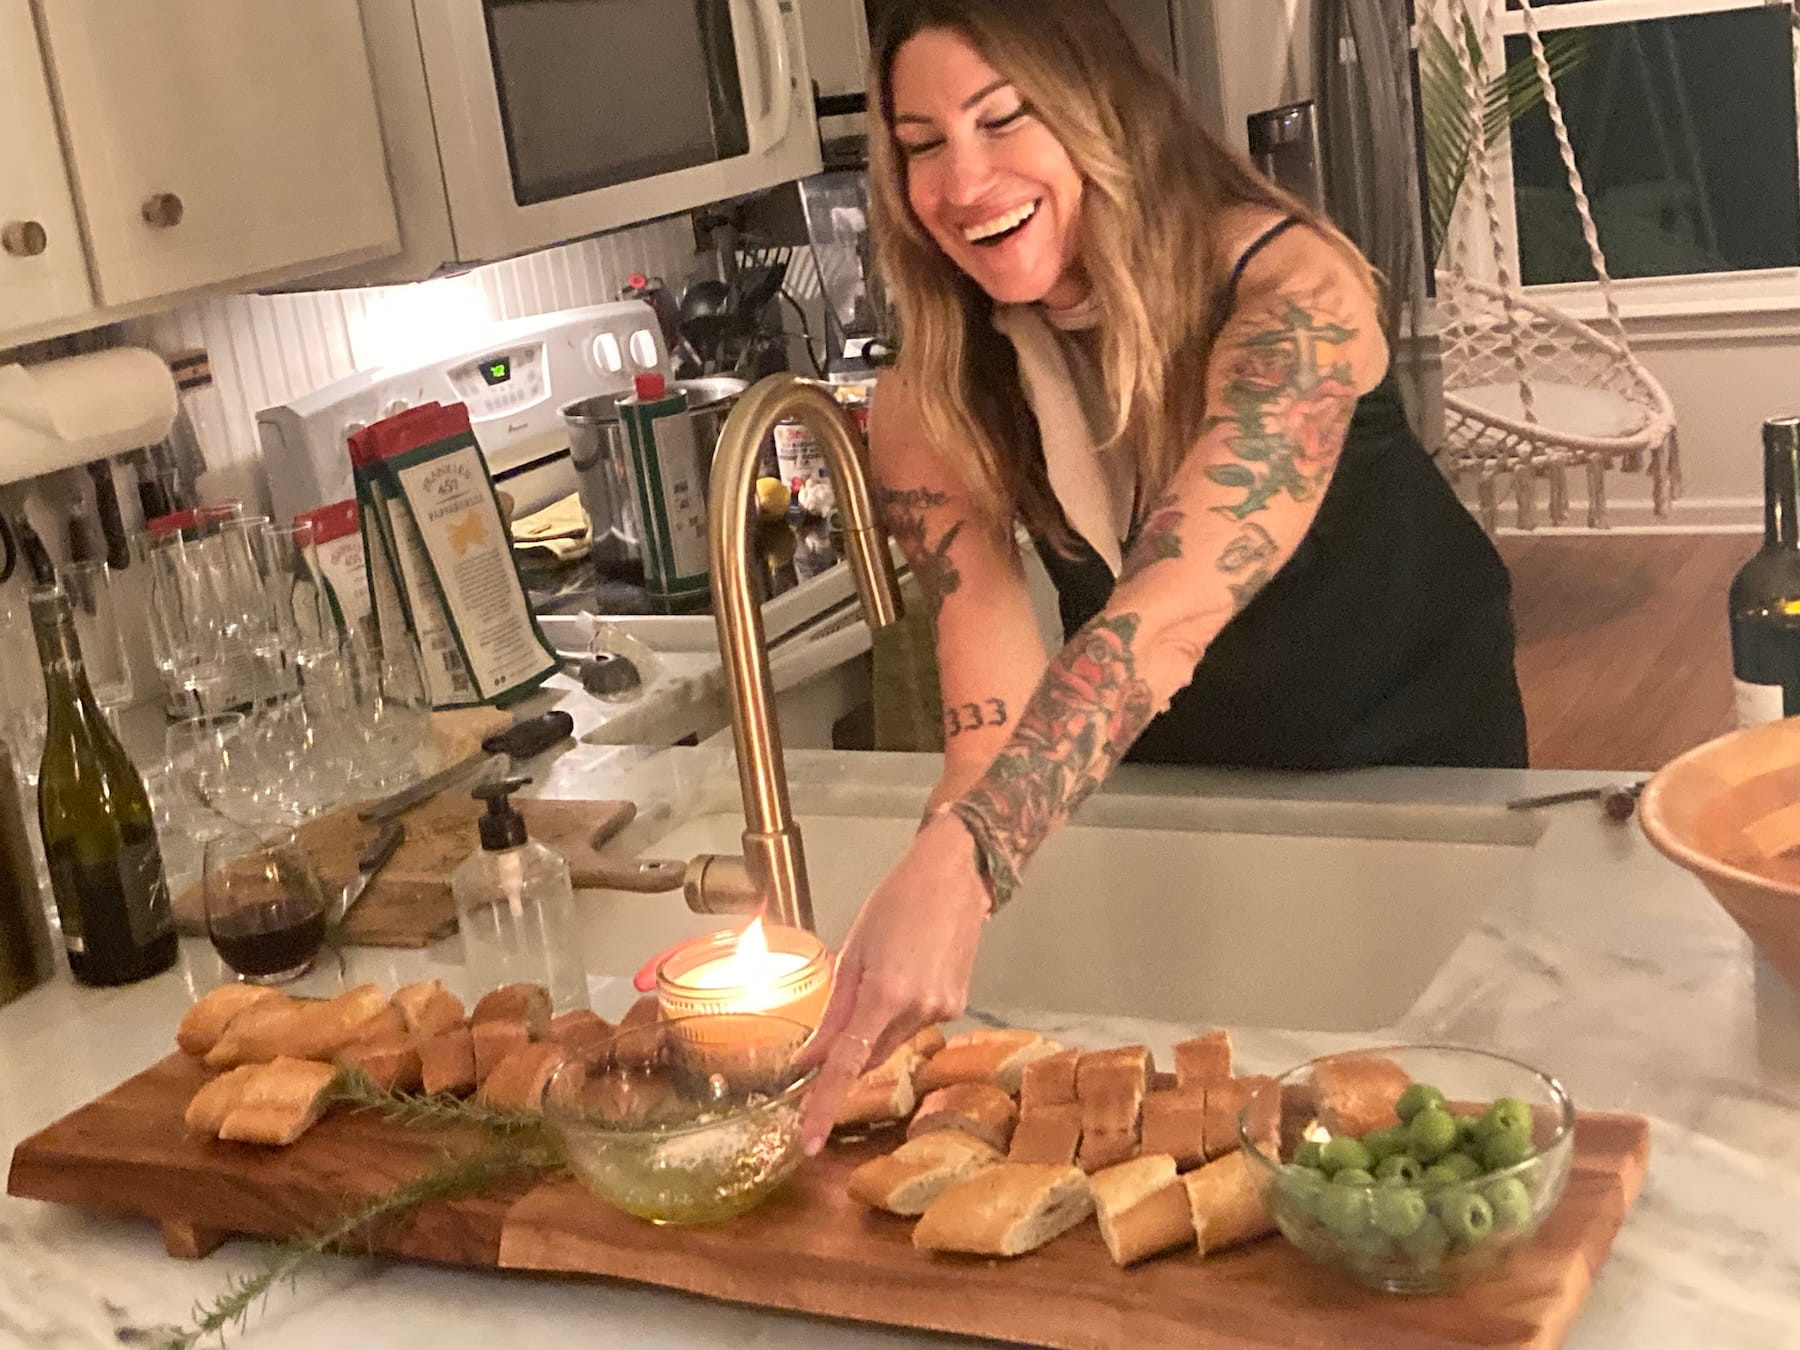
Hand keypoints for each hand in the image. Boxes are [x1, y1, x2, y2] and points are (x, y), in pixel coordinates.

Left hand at [797, 810, 990, 1153]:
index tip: (809, 1139)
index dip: (825, 1105)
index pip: (847, 1065)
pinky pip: (914, 1026)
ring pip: (891, 1043)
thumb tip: (810, 1058)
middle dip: (846, 1053)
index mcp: (886, 994)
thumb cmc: (898, 902)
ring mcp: (943, 1011)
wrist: (954, 878)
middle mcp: (919, 1010)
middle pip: (868, 1056)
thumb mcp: (852, 953)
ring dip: (875, 1028)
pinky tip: (906, 976)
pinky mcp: (956, 1007)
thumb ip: (832, 1013)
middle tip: (827, 1034)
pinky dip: (900, 1015)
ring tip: (880, 977)